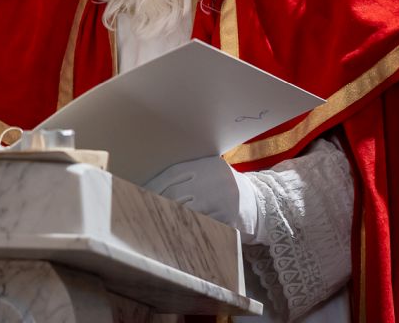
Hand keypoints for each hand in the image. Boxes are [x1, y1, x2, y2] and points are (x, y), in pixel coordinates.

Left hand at [144, 156, 260, 236]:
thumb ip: (189, 176)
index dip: (154, 185)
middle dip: (157, 205)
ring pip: (188, 212)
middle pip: (177, 194)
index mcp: (209, 164)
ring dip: (169, 220)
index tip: (137, 194)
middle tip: (139, 213)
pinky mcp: (230, 220)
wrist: (261, 204)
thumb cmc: (226, 188)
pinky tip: (175, 235)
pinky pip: (203, 227)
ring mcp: (224, 200)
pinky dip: (187, 231)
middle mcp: (216, 180)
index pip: (173, 174)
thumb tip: (150, 187)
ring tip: (151, 225)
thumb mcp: (212, 173)